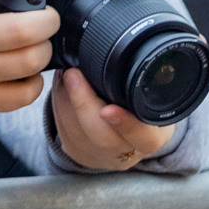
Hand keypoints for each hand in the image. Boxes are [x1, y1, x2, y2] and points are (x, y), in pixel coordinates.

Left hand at [49, 68, 174, 171]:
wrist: (123, 138)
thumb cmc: (138, 112)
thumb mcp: (148, 101)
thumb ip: (141, 86)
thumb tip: (119, 52)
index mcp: (151, 139)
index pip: (142, 136)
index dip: (125, 124)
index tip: (107, 109)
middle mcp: (125, 153)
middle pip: (101, 136)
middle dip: (83, 103)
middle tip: (73, 73)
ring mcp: (98, 155)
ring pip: (76, 131)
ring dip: (65, 99)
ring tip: (66, 72)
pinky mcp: (76, 152)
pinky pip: (63, 130)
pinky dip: (58, 104)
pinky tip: (61, 85)